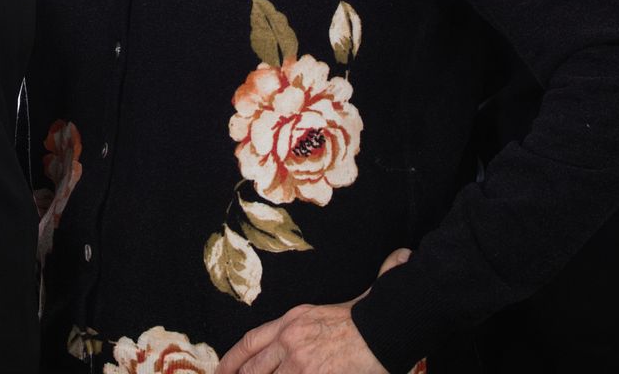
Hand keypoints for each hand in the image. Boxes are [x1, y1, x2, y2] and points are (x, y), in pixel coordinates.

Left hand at [217, 248, 408, 373]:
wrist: (387, 329)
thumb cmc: (376, 315)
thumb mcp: (358, 296)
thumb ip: (366, 280)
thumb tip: (398, 257)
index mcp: (294, 320)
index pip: (251, 341)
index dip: (232, 360)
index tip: (221, 371)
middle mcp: (290, 341)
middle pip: (253, 369)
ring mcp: (299, 364)